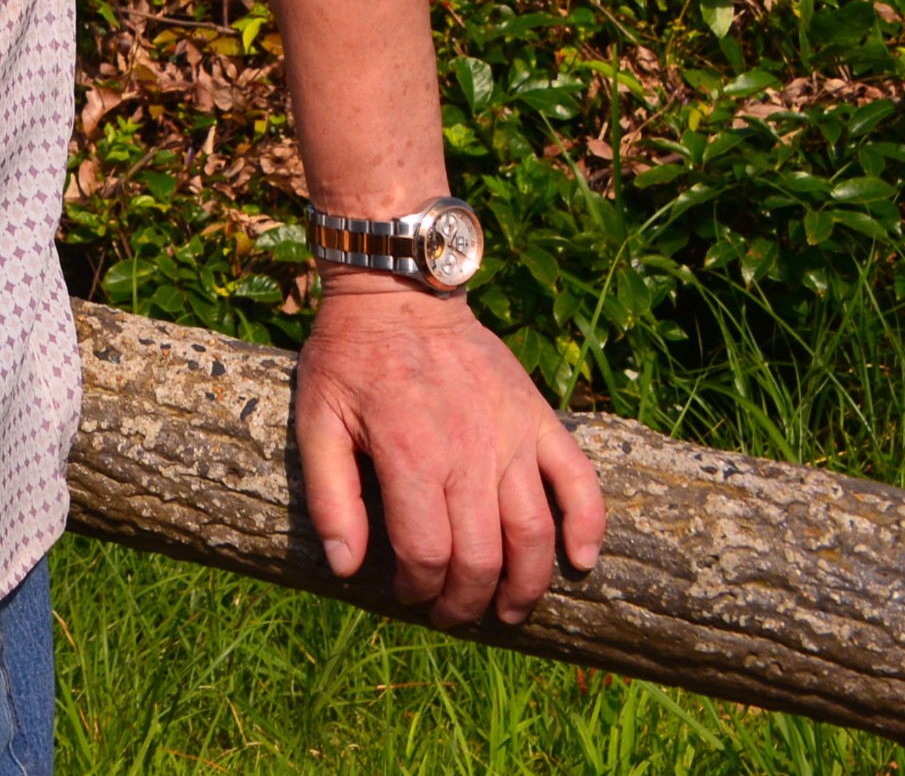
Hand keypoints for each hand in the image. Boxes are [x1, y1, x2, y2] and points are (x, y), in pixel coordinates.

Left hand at [291, 281, 606, 625]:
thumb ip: (330, 498)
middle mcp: (468, 453)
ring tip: (509, 609)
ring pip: (534, 533)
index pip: (428, 554)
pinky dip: (588, 526)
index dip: (419, 588)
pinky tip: (581, 561)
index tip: (409, 593)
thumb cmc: (349, 357)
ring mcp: (511, 436)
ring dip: (526, 584)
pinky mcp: (538, 418)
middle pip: (482, 557)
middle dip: (467, 600)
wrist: (398, 292)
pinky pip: (579, 481)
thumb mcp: (316, 421)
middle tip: (453, 613)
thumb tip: (345, 568)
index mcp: (410, 456)